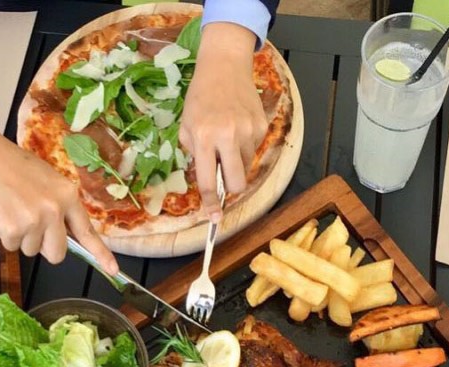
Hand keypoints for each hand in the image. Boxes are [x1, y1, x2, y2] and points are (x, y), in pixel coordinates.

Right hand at [0, 86, 118, 274]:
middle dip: (44, 247)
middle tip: (31, 226)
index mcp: (68, 196)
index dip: (101, 254)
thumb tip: (66, 237)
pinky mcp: (13, 229)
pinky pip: (12, 247)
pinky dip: (6, 236)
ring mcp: (34, 220)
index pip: (87, 231)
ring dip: (22, 238)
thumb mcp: (50, 183)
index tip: (113, 271)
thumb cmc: (16, 168)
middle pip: (56, 253)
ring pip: (31, 251)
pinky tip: (2, 213)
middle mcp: (55, 210)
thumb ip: (61, 208)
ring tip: (13, 210)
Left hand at [180, 22, 268, 222]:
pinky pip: (253, 150)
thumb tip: (207, 180)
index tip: (215, 218)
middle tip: (224, 178)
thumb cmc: (200, 97)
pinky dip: (244, 147)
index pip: (208, 180)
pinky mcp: (262, 125)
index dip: (211, 203)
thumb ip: (194, 154)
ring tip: (227, 140)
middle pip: (237, 183)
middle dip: (231, 188)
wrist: (224, 66)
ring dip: (236, 163)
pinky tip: (237, 128)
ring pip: (246, 167)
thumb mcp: (186, 125)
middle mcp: (228, 136)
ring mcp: (248, 131)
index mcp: (203, 137)